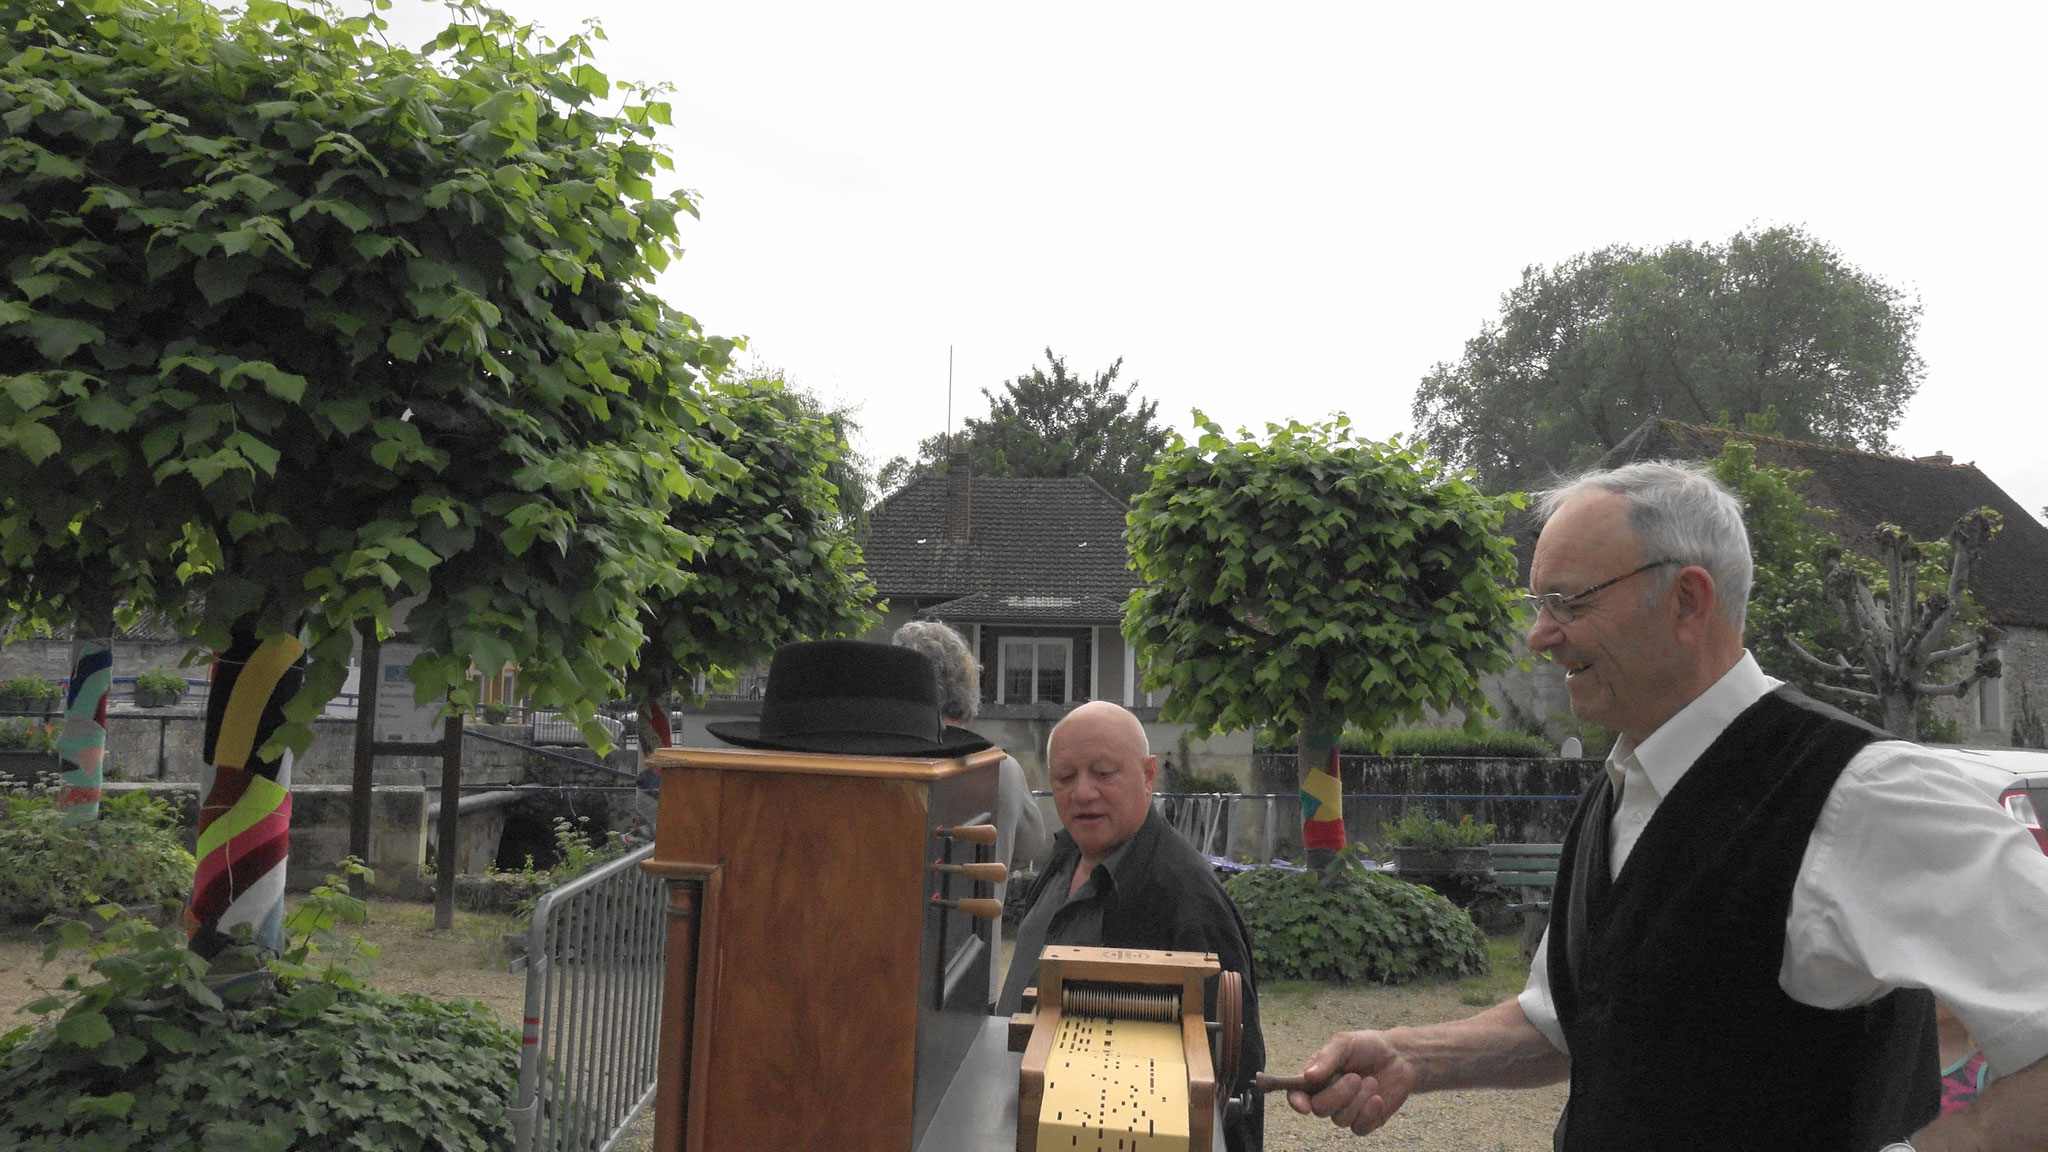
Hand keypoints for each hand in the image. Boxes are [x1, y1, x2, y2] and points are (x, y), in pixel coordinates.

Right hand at [1286, 1030, 1418, 1135]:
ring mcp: (1346, 1110)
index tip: (1303, 1106)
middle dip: (1338, 1095)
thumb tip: (1307, 1076)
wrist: (1400, 1057)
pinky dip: (1369, 1114)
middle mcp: (1328, 1096)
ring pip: (1340, 1119)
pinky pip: (1359, 1128)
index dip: (1296, 1101)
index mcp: (1316, 1077)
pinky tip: (1378, 1099)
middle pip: (1319, 1109)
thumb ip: (1326, 1058)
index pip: (1297, 1094)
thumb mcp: (1345, 1043)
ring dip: (1358, 1100)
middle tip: (1355, 1078)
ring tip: (1372, 1081)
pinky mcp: (1365, 1121)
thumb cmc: (1368, 1046)